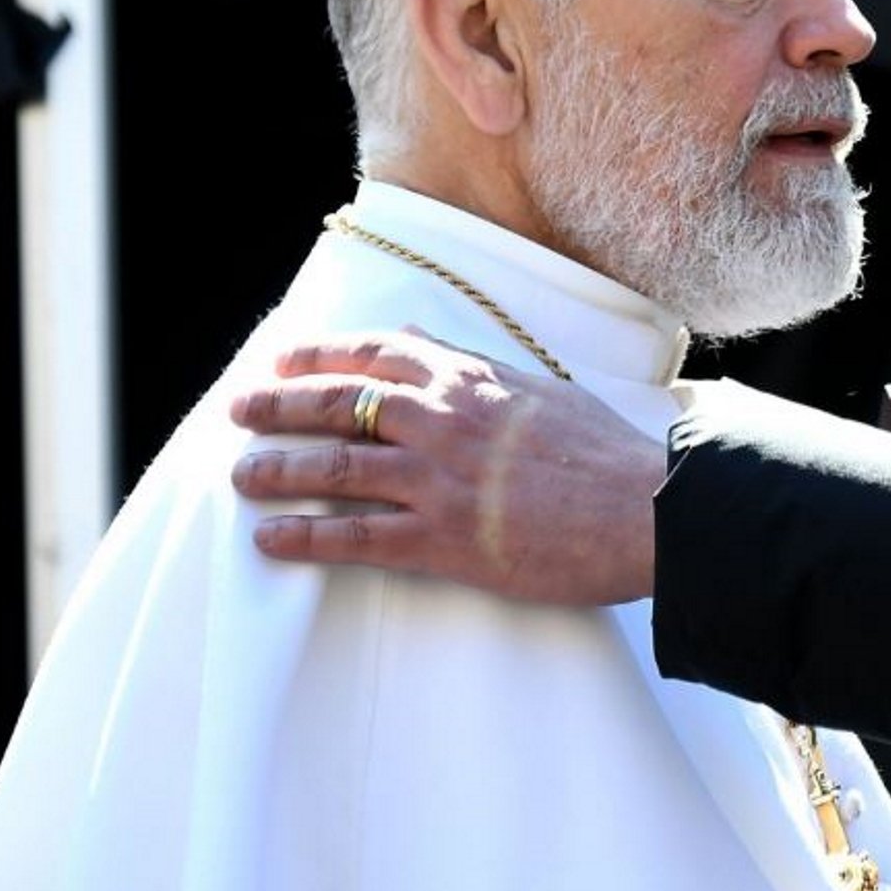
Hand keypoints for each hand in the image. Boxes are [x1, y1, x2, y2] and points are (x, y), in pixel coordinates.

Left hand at [227, 327, 662, 605]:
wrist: (649, 511)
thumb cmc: (612, 456)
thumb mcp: (547, 392)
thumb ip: (487, 375)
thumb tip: (440, 351)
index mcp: (472, 379)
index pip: (378, 351)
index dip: (323, 353)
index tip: (286, 359)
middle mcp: (443, 419)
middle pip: (339, 403)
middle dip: (280, 404)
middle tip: (241, 410)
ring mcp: (438, 479)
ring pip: (334, 468)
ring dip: (278, 469)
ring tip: (241, 474)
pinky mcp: (442, 539)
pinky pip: (354, 537)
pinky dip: (304, 537)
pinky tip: (270, 539)